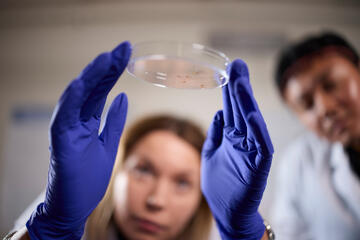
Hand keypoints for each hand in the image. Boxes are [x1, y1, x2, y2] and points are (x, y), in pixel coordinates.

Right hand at [26, 42, 131, 239]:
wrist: (74, 205)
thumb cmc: (88, 176)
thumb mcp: (109, 144)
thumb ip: (114, 121)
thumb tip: (123, 96)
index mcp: (87, 119)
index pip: (101, 89)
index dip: (113, 70)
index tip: (126, 52)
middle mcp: (75, 120)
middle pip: (92, 87)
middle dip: (107, 66)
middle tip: (123, 47)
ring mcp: (66, 129)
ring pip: (77, 96)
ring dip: (91, 76)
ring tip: (106, 58)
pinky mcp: (60, 142)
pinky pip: (64, 118)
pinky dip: (71, 100)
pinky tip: (80, 84)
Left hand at [201, 59, 273, 239]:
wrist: (227, 211)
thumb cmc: (220, 184)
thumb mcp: (210, 153)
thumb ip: (216, 133)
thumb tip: (219, 113)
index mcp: (232, 136)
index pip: (231, 108)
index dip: (230, 89)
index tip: (230, 69)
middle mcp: (243, 140)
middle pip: (241, 109)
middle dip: (239, 87)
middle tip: (237, 65)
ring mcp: (251, 152)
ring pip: (251, 124)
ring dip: (246, 103)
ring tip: (240, 82)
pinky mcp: (258, 167)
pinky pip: (261, 147)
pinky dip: (258, 132)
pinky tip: (252, 116)